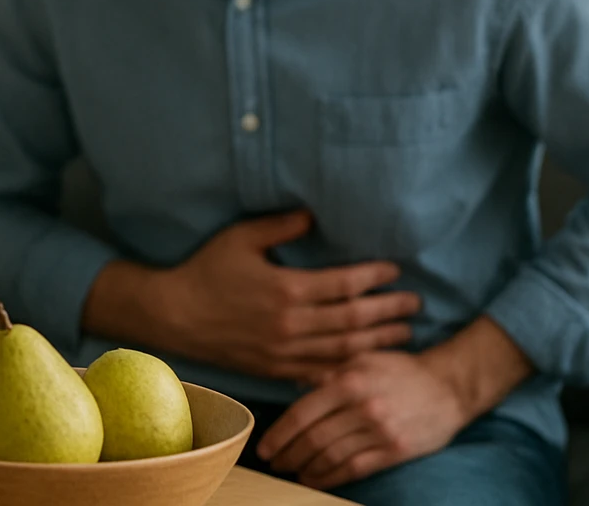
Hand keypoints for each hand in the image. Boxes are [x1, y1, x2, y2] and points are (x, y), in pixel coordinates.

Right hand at [142, 210, 420, 379]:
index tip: (394, 270)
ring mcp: (284, 351)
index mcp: (286, 288)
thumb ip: (279, 226)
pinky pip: (319, 373)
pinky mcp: (275, 369)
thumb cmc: (206, 270)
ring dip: (378, 342)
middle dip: (388, 311)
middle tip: (414, 304)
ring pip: (343, 349)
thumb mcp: (240, 238)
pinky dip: (346, 369)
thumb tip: (314, 214)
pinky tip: (365, 365)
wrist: (174, 315)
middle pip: (353, 319)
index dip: (374, 276)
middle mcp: (291, 323)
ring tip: (404, 335)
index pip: (344, 283)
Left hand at [256, 351, 466, 488]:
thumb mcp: (361, 359)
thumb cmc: (400, 370)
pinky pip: (355, 468)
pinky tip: (315, 479)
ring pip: (331, 456)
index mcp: (348, 381)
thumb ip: (328, 374)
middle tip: (274, 462)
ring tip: (292, 471)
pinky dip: (330, 477)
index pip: (302, 412)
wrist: (448, 386)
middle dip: (288, 454)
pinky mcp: (395, 451)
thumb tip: (296, 387)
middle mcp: (362, 407)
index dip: (279, 433)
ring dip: (306, 468)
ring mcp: (379, 432)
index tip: (265, 446)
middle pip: (313, 438)